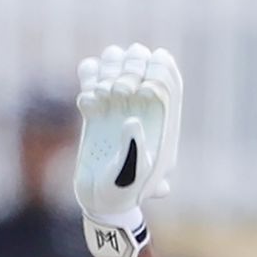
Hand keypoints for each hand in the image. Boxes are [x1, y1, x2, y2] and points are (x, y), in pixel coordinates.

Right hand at [75, 43, 182, 225]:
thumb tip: (132, 121)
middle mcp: (142, 103)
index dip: (159, 69)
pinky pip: (90, 70)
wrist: (100, 199)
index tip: (145, 90)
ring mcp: (118, 100)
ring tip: (103, 97)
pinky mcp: (95, 102)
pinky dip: (88, 77)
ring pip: (115, 57)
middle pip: (140, 57)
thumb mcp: (135, 176)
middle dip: (130, 68)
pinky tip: (88, 104)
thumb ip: (136, 149)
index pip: (168, 74)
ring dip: (107, 69)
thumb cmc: (124, 191)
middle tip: (121, 93)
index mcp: (163, 117)